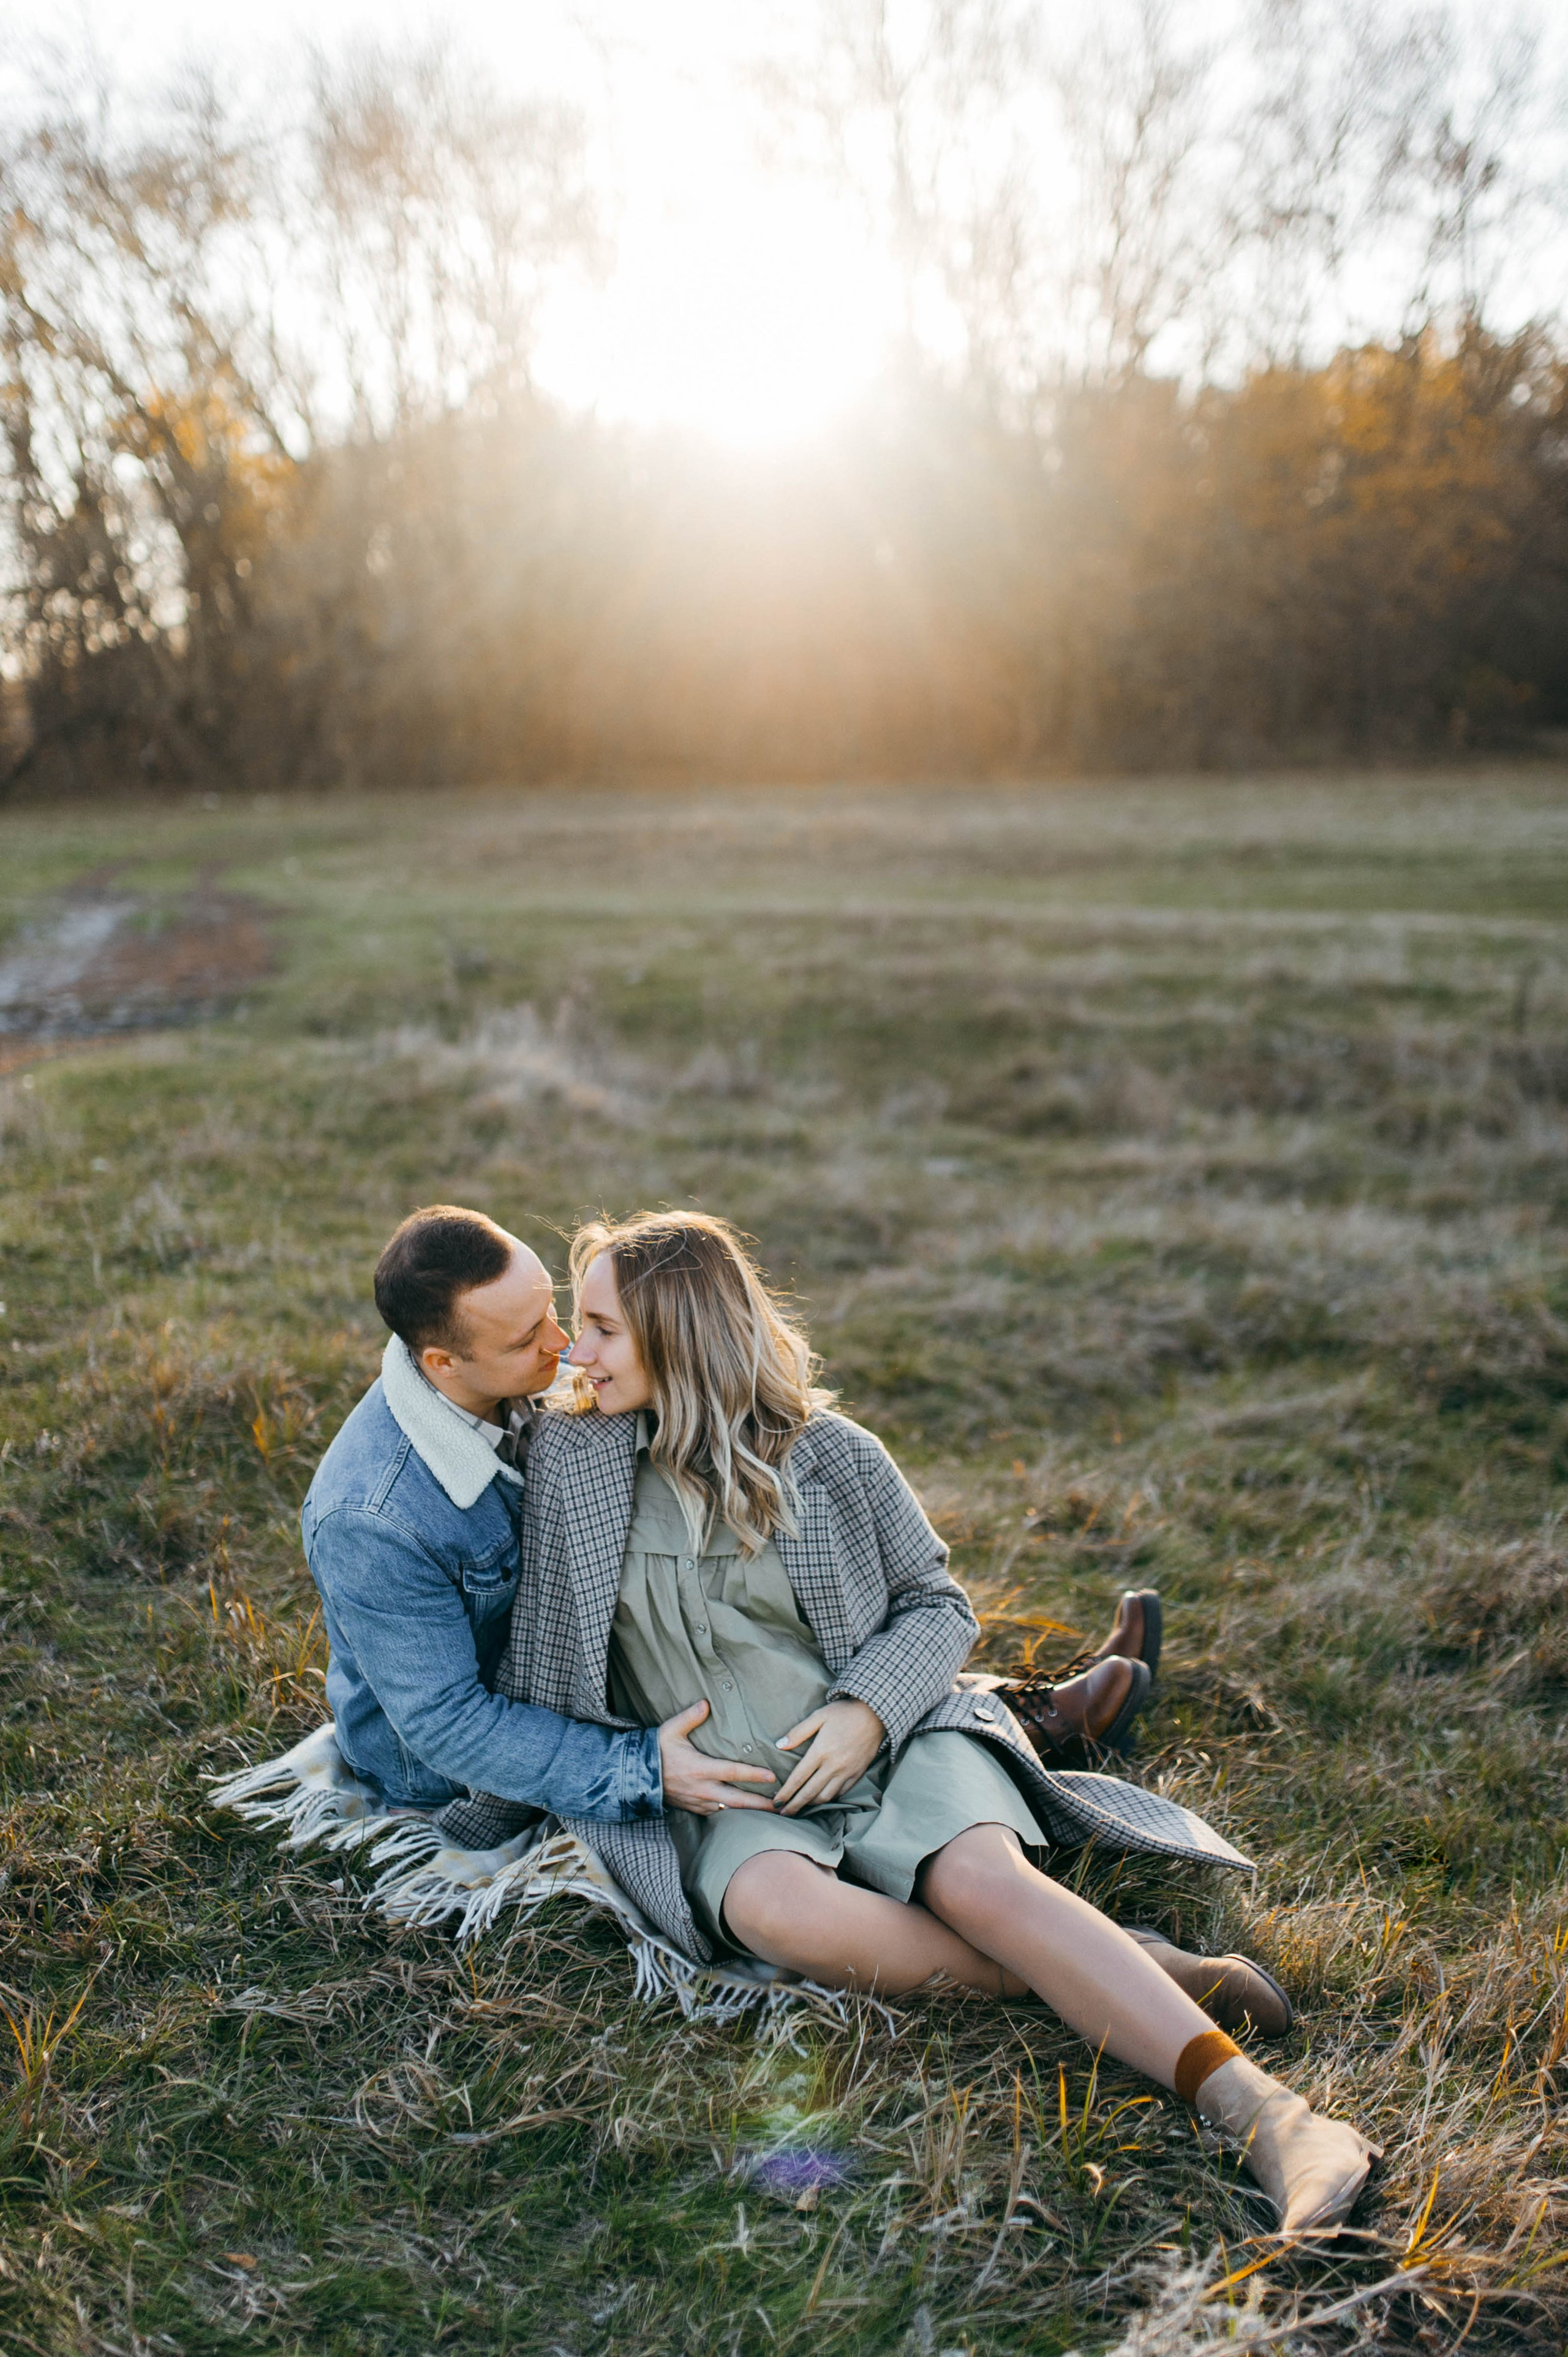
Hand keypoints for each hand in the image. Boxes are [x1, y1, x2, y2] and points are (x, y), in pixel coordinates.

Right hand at [657, 1700, 777, 1814]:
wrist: (638, 1777)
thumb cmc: (656, 1751)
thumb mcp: (670, 1730)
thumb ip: (689, 1717)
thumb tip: (706, 1703)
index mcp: (699, 1769)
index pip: (732, 1771)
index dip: (753, 1774)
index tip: (772, 1776)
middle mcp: (702, 1789)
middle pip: (737, 1800)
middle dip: (760, 1804)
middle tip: (782, 1806)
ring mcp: (699, 1802)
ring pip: (730, 1810)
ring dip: (749, 1811)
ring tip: (770, 1812)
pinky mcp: (695, 1808)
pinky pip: (718, 1813)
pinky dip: (734, 1813)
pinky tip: (746, 1812)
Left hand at [774, 1698, 884, 1814]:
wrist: (876, 1714)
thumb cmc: (845, 1713)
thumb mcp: (819, 1716)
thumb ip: (798, 1732)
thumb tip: (779, 1745)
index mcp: (821, 1751)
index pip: (798, 1778)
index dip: (786, 1792)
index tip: (776, 1802)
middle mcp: (833, 1766)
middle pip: (810, 1793)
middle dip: (795, 1805)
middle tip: (784, 1813)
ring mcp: (847, 1772)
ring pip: (826, 1796)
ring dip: (811, 1804)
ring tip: (801, 1806)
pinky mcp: (857, 1774)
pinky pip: (841, 1793)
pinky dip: (829, 1798)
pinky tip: (821, 1798)